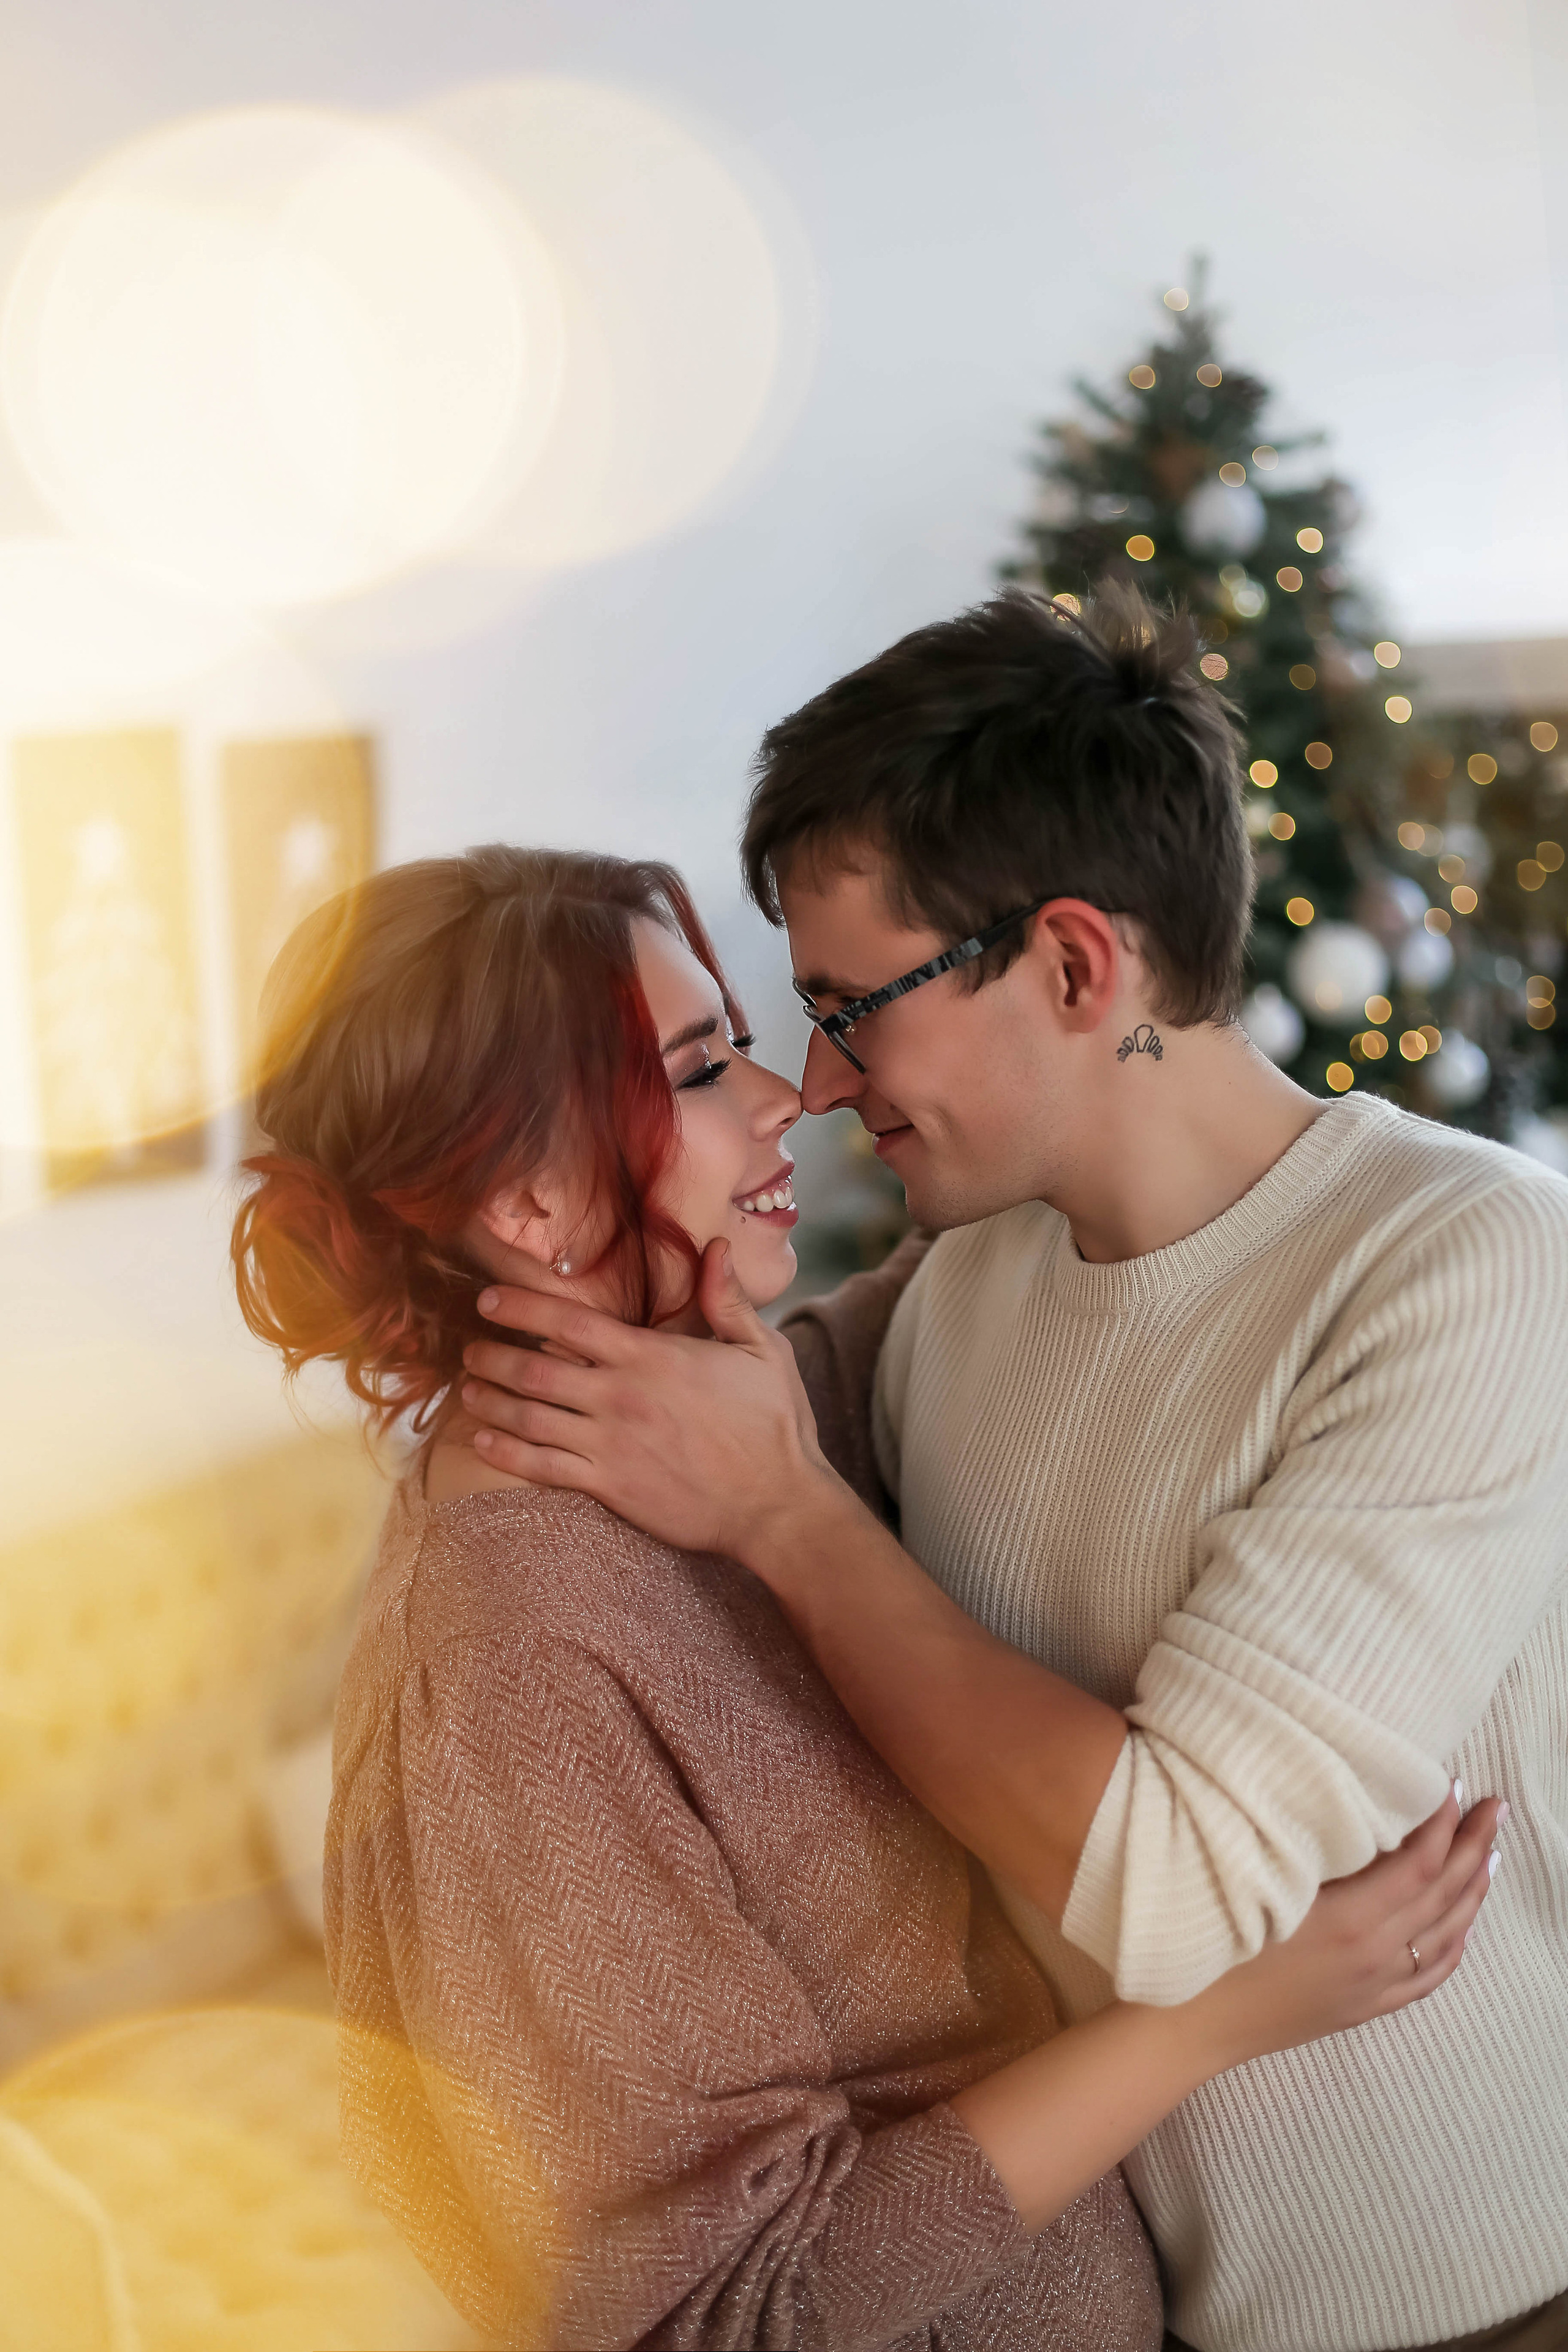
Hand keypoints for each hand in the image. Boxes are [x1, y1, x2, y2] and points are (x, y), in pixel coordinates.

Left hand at [460, 1241, 837, 1559]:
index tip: (487, 1299)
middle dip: (492, 1356)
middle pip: (534, 1369)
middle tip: (468, 1349)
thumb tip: (718, 1246)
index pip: (568, 1322)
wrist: (778, 1504)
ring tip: (467, 1391)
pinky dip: (504, 1454)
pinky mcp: (610, 1487)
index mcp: (651, 1357)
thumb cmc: (775, 1424)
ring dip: (490, 1401)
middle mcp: (620, 1397)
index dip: (521, 1306)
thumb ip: (728, 1299)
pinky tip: (482, 1443)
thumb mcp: (762, 1350)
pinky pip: (541, 1468)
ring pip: (528, 1418)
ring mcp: (610, 1444)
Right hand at [1191, 1784, 1504, 2069]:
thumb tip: (1355, 1807)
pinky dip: (1453, 1947)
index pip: (1418, 1862)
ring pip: (1445, 1935)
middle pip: (1442, 1893)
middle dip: (1472, 1846)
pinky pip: (1427, 1976)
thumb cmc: (1214, 1941)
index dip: (1441, 1821)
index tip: (1453, 1782)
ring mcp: (1372, 1985)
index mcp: (1351, 1920)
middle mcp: (1373, 1954)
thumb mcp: (1262, 1881)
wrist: (1188, 2022)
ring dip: (1472, 1891)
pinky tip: (1463, 1927)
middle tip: (1494, 1807)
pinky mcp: (1362, 2006)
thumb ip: (1314, 1849)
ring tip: (1489, 1854)